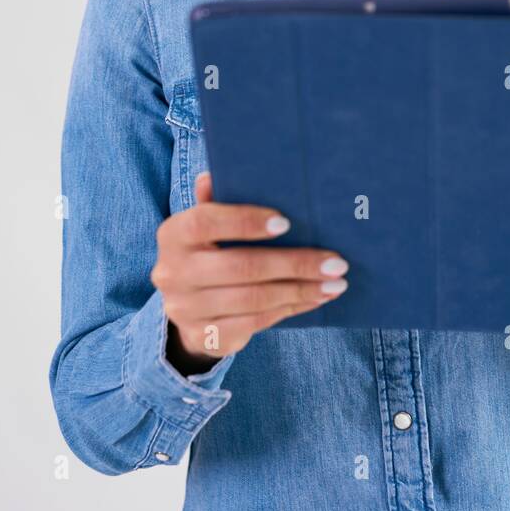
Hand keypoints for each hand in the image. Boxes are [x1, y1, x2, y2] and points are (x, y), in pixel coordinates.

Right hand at [150, 171, 349, 369]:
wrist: (186, 307)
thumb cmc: (208, 250)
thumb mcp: (208, 224)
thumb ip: (217, 200)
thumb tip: (215, 174)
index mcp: (173, 234)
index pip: (206, 221)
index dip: (246, 221)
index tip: (288, 222)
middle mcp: (172, 272)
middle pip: (241, 267)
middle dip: (295, 264)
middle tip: (336, 262)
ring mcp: (186, 309)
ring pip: (253, 300)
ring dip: (301, 290)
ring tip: (335, 283)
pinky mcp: (204, 336)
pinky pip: (255, 323)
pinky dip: (290, 309)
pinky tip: (315, 299)